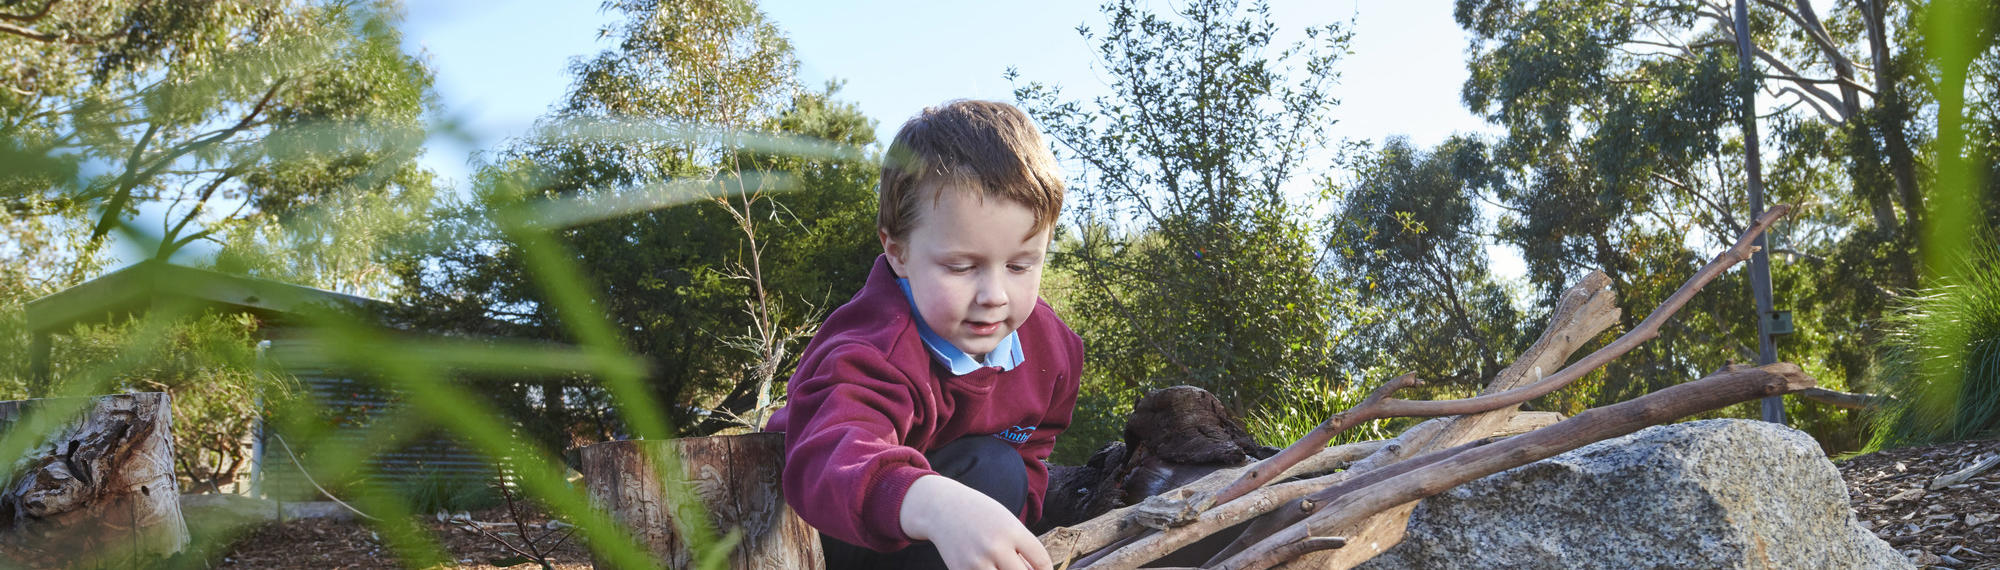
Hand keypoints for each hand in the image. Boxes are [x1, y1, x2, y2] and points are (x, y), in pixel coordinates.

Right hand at [900, 475, 1052, 569]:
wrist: (942, 509)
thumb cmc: (981, 515)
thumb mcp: (1006, 522)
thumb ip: (1022, 547)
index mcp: (1011, 531)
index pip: (1041, 561)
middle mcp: (995, 547)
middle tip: (1020, 567)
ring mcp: (976, 562)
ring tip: (1003, 566)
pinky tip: (990, 567)